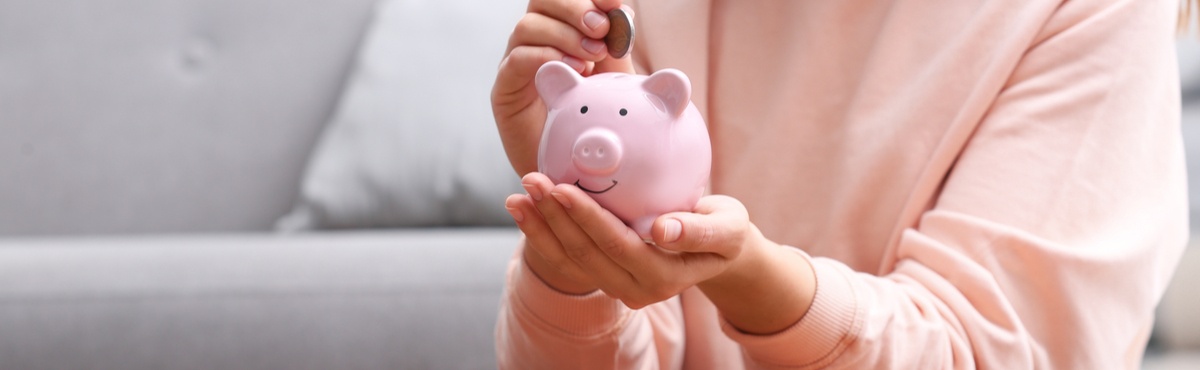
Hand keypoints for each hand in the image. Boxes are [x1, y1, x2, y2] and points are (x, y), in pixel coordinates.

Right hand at [492, 0, 635, 175]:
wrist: (571, 168)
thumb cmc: (592, 120)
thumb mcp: (613, 77)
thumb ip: (617, 46)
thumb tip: (623, 13)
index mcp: (562, 29)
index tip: (614, 5)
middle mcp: (536, 41)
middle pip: (541, 1)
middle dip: (575, 8)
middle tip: (602, 29)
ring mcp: (516, 62)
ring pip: (528, 26)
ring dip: (564, 36)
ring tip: (592, 57)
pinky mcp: (505, 89)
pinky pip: (517, 60)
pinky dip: (546, 57)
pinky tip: (574, 71)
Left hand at [504, 172, 760, 307]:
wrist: (718, 248)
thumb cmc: (725, 229)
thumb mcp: (728, 227)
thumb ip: (699, 231)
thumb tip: (663, 231)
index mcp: (664, 277)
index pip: (618, 245)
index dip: (587, 218)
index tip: (562, 187)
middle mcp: (636, 290)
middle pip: (586, 253)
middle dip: (554, 217)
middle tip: (532, 180)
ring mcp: (617, 286)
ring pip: (570, 259)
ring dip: (540, 226)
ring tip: (518, 194)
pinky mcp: (603, 274)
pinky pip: (566, 258)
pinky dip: (541, 233)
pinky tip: (521, 209)